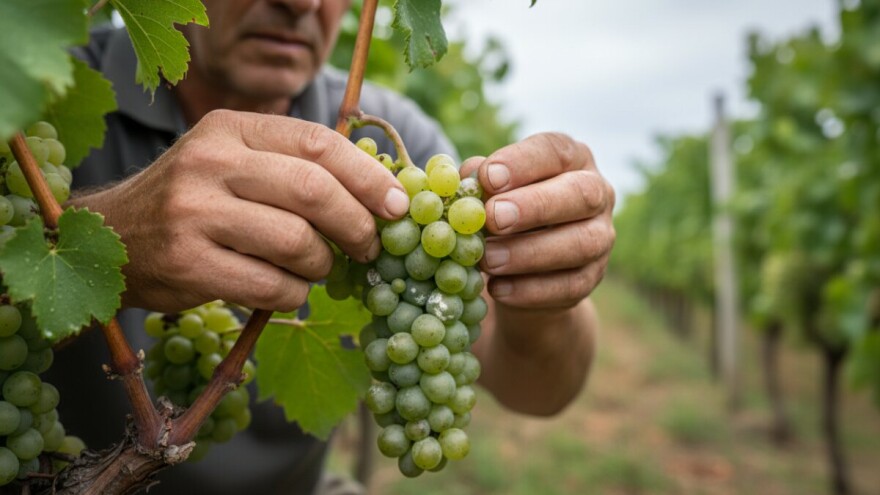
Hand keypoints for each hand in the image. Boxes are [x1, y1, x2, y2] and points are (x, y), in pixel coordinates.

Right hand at [72, 110, 408, 312]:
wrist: (115, 237)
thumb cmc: (195, 200)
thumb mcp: (235, 161)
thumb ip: (294, 166)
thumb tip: (382, 192)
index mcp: (231, 129)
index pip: (317, 142)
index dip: (368, 176)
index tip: (397, 205)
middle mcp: (210, 162)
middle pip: (313, 190)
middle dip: (357, 225)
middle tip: (370, 247)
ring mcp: (194, 212)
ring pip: (297, 242)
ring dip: (323, 264)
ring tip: (317, 267)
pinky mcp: (187, 262)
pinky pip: (271, 286)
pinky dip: (294, 293)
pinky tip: (288, 289)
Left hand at [460, 133, 614, 309]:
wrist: (521, 267)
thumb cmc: (501, 212)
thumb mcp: (489, 192)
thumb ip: (478, 182)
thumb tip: (464, 178)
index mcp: (570, 159)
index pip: (555, 150)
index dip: (522, 162)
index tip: (488, 177)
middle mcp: (597, 193)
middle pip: (581, 194)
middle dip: (535, 206)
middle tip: (493, 218)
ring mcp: (601, 237)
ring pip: (581, 243)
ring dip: (530, 253)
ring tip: (487, 260)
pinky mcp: (593, 277)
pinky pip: (571, 286)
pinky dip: (531, 290)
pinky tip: (498, 288)